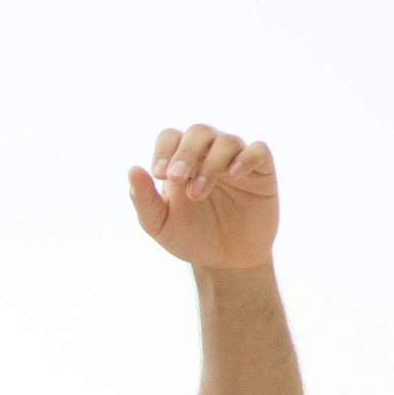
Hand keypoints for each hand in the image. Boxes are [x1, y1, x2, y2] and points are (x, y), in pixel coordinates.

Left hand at [127, 124, 277, 269]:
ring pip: (226, 140)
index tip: (159, 174)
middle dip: (186, 153)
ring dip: (210, 164)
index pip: (170, 137)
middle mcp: (208, 153)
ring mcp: (235, 159)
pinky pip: (258, 150)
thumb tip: (132, 169)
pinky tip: (233, 174)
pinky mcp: (261, 170)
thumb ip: (143, 198)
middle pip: (198, 132)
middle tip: (176, 178)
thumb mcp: (160, 223)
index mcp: (181, 160)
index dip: (164, 150)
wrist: (225, 262)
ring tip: (197, 193)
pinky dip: (246, 158)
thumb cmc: (190, 237)